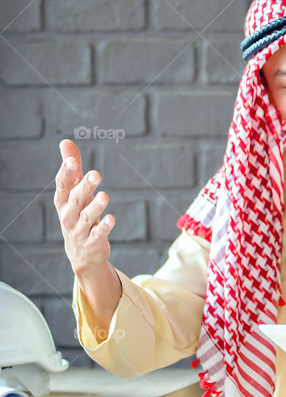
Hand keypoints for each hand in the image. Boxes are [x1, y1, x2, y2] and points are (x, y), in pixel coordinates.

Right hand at [54, 139, 120, 328]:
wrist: (81, 253)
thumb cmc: (78, 215)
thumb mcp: (74, 193)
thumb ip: (73, 169)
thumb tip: (65, 142)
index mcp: (63, 202)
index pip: (62, 185)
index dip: (66, 173)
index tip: (72, 160)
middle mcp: (68, 216)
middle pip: (75, 200)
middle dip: (84, 187)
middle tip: (96, 173)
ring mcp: (79, 231)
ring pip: (86, 218)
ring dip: (95, 207)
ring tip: (105, 195)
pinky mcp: (92, 242)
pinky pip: (97, 234)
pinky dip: (104, 227)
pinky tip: (111, 218)